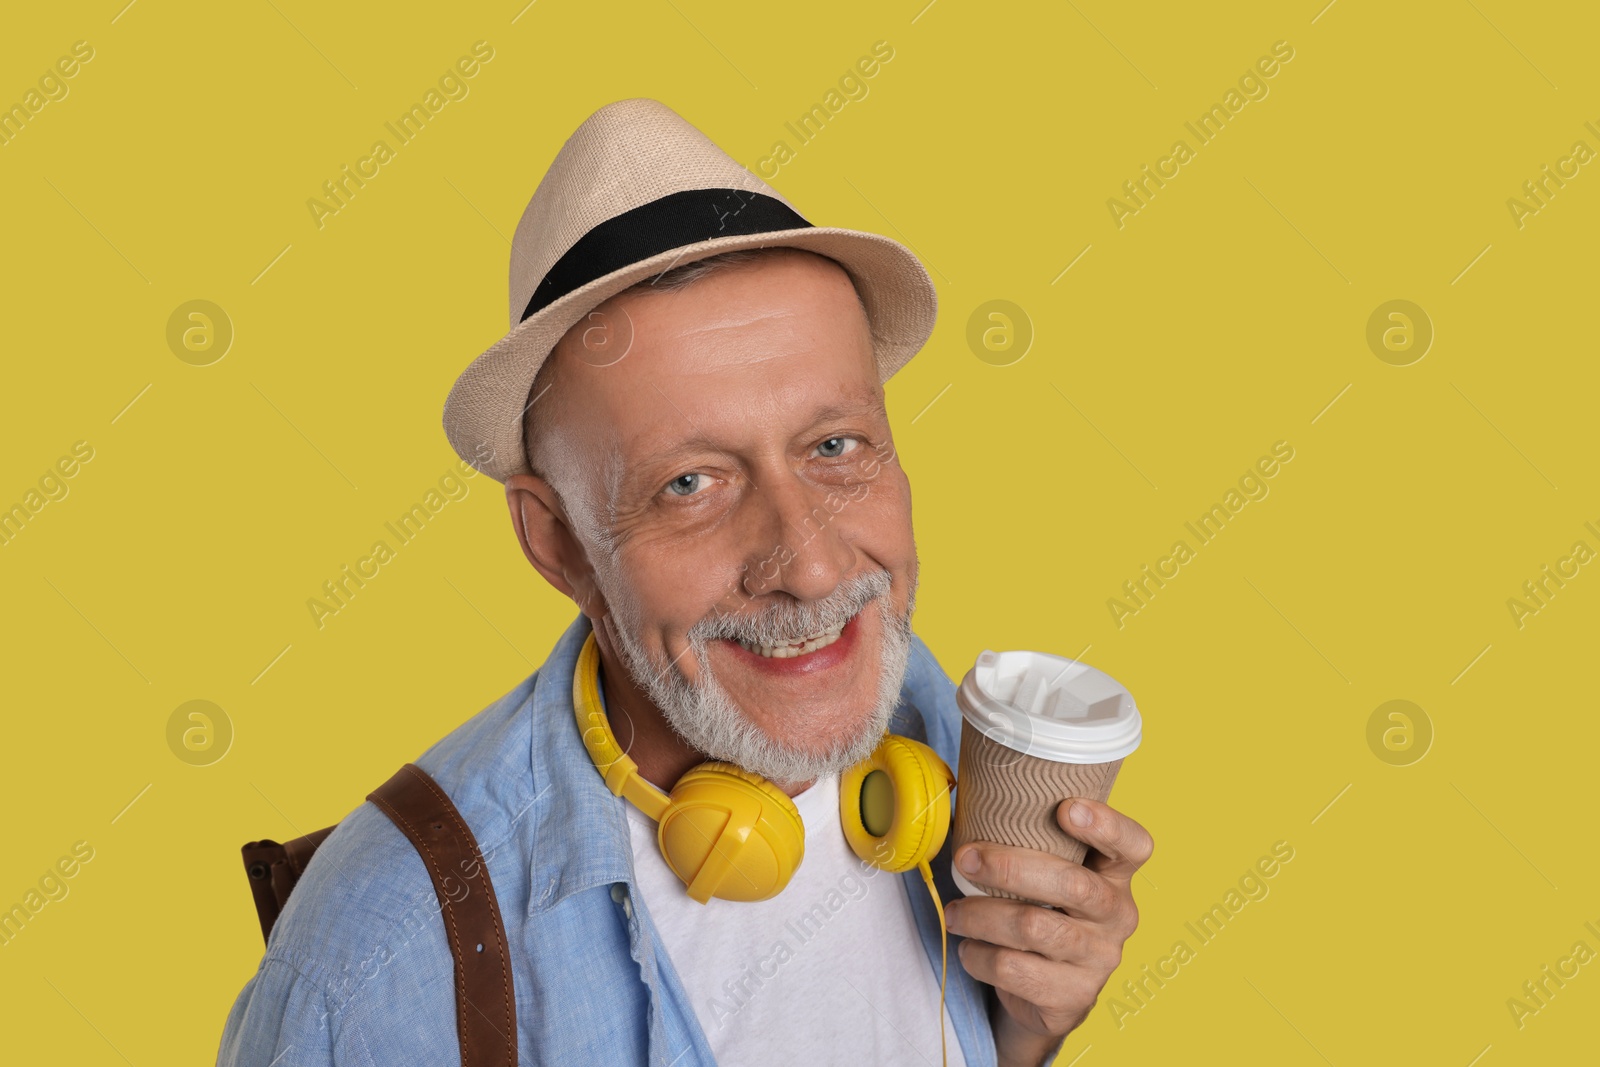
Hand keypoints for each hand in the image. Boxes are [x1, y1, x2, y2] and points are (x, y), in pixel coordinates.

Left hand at [944, 798, 1152, 1064]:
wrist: (1047, 993)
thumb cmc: (1040, 911)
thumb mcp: (1044, 875)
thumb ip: (1027, 840)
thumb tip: (965, 798)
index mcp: (1115, 875)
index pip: (1133, 845)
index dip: (1106, 825)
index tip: (1066, 807)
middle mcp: (1117, 915)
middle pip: (1072, 884)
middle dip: (1010, 867)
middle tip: (965, 858)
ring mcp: (1099, 959)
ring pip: (1035, 928)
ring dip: (982, 916)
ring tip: (954, 912)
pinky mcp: (1074, 997)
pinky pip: (1016, 970)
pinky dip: (981, 956)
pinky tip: (968, 949)